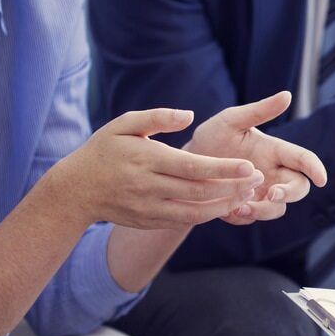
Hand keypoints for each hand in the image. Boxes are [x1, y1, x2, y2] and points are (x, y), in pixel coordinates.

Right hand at [48, 108, 264, 229]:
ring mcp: (150, 208)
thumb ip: (157, 117)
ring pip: (195, 212)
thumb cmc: (104, 150)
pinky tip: (225, 205)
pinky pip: (184, 221)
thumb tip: (189, 114)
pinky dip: (207, 215)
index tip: (248, 166)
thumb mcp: (124, 125)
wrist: (77, 191)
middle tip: (257, 180)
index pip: (193, 166)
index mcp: (147, 159)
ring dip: (224, 205)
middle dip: (232, 187)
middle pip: (199, 191)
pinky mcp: (150, 221)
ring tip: (248, 195)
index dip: (223, 169)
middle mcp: (150, 186)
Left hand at [185, 91, 327, 224]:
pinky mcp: (246, 210)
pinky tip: (228, 209)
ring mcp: (261, 194)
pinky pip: (252, 219)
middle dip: (290, 193)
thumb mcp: (231, 121)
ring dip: (264, 210)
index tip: (321, 180)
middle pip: (298, 188)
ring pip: (277, 209)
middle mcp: (274, 174)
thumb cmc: (211, 138)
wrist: (184, 165)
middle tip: (273, 194)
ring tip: (241, 206)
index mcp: (275, 151)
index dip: (315, 169)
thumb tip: (287, 95)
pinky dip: (244, 216)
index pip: (303, 159)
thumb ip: (259, 111)